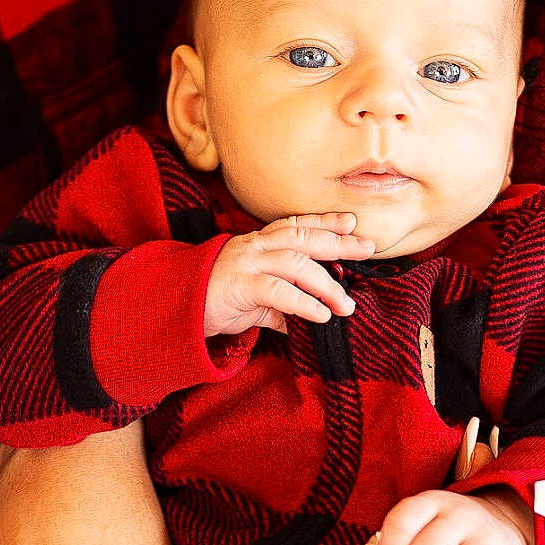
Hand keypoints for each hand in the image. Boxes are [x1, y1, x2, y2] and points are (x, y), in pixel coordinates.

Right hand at [204, 212, 373, 335]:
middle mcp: (255, 247)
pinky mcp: (240, 285)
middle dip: (338, 242)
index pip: (297, 226)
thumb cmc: (215, 301)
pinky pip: (278, 291)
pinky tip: (320, 316)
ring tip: (345, 305)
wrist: (176, 309)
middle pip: (303, 238)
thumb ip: (280, 307)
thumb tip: (303, 321)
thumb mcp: (254, 303)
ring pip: (296, 263)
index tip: (352, 222)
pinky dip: (303, 302)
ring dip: (326, 284)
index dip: (325, 222)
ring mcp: (247, 263)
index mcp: (259, 244)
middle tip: (367, 248)